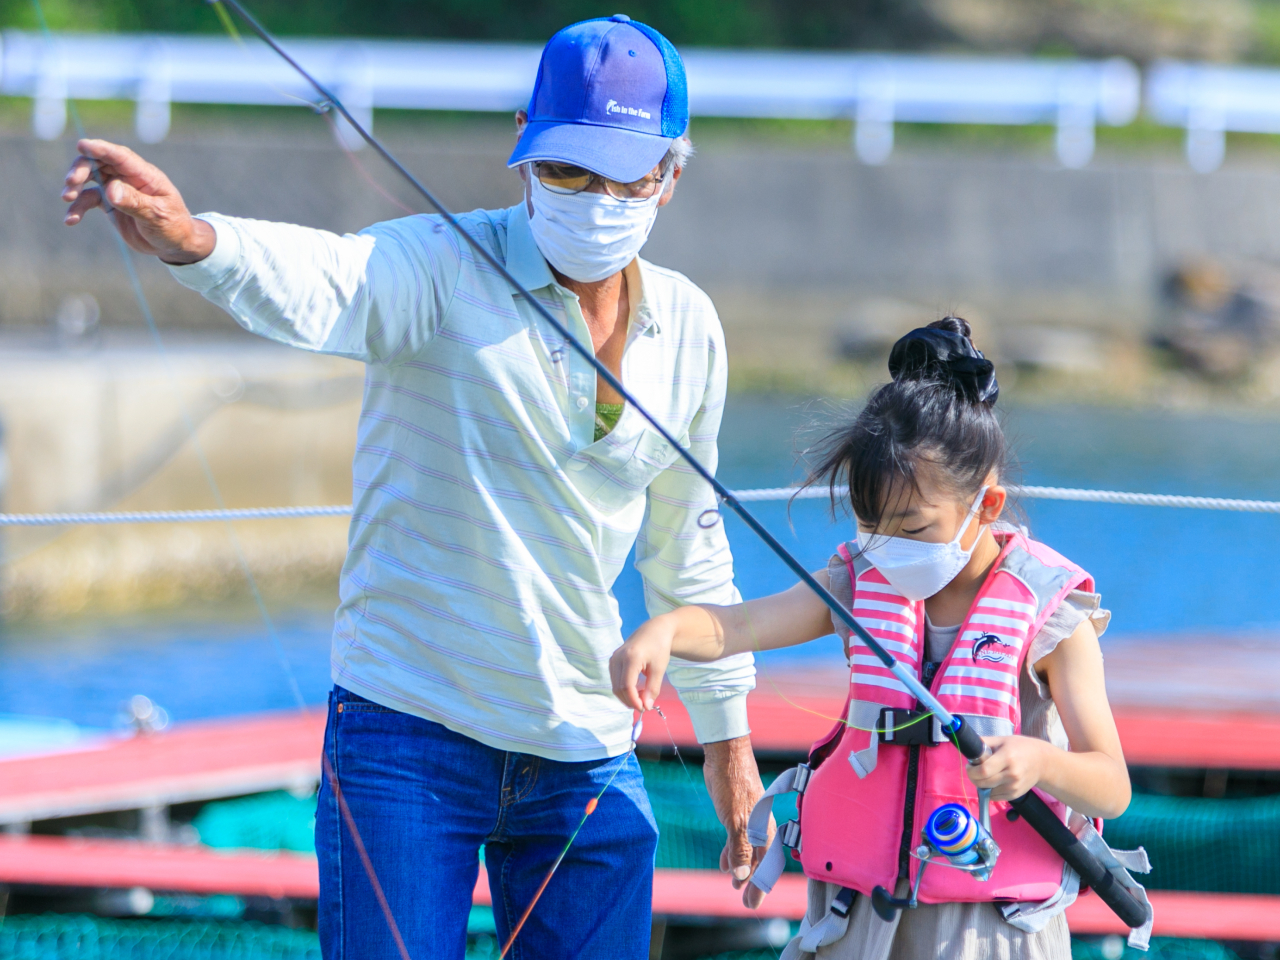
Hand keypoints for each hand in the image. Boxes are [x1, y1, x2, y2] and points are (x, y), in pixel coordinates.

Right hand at [62, 138, 214, 263]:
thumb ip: (135, 202)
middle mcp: (128, 178)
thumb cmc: (172, 226)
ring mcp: (117, 189)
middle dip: (81, 168)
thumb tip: (110, 190)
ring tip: (67, 198)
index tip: (82, 145)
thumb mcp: (157, 215)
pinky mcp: (109, 203)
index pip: (120, 156)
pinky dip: (77, 207)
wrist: (173, 244)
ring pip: (89, 178)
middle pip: (99, 163)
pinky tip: (70, 220)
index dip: (101, 149)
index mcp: (145, 175)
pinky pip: (88, 200)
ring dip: (75, 186)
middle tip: (71, 182)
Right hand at [609, 616, 674, 710]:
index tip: (644, 709)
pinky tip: (637, 689)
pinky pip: (615, 680)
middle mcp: (618, 658)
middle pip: (619, 688)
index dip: (634, 701)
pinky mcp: (613, 661)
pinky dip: (624, 689)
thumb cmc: (659, 648)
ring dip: (627, 696)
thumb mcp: (659, 669)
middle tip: (644, 706)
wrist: (654, 630)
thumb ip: (652, 688)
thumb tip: (646, 707)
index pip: (627, 686)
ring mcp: (613, 659)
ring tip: (642, 697)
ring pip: (615, 686)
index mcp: (631, 658)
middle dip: (630, 701)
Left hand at [703, 736, 771, 908]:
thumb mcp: (736, 820)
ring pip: (747, 851)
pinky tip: (724, 864)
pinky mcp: (735, 813)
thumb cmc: (734, 783)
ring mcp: (747, 820)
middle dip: (752, 882)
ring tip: (735, 888)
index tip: (753, 904)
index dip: (760, 886)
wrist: (725, 754)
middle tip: (747, 904)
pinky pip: (736, 840)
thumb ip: (739, 848)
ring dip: (742, 870)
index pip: (765, 865)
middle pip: (758, 861)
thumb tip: (740, 877)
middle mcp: (759, 827)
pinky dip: (732, 853)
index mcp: (764, 830)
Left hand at [966, 735, 1048, 800]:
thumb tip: (968, 748)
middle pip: (983, 783)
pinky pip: (994, 797)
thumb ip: (984, 743)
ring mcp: (1014, 787)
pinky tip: (994, 781)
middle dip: (973, 778)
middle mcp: (1011, 775)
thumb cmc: (1020, 748)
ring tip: (986, 775)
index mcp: (1007, 758)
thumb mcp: (1002, 740)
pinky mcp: (1015, 795)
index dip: (971, 771)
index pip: (983, 771)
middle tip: (974, 771)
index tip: (969, 766)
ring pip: (987, 791)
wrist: (1042, 762)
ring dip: (981, 785)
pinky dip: (990, 790)